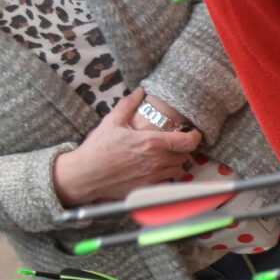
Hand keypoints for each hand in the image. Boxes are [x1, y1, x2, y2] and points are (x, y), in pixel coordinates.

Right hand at [53, 89, 202, 206]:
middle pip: (185, 155)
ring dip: (175, 163)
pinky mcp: (148, 188)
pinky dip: (167, 177)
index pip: (188, 141)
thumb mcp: (112, 121)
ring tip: (164, 156)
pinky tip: (157, 171)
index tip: (192, 133)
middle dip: (181, 148)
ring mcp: (154, 176)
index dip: (195, 136)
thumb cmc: (97, 149)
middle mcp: (157, 161)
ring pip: (178, 170)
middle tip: (173, 143)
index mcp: (152, 142)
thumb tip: (139, 92)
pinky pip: (168, 183)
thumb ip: (128, 104)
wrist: (85, 174)